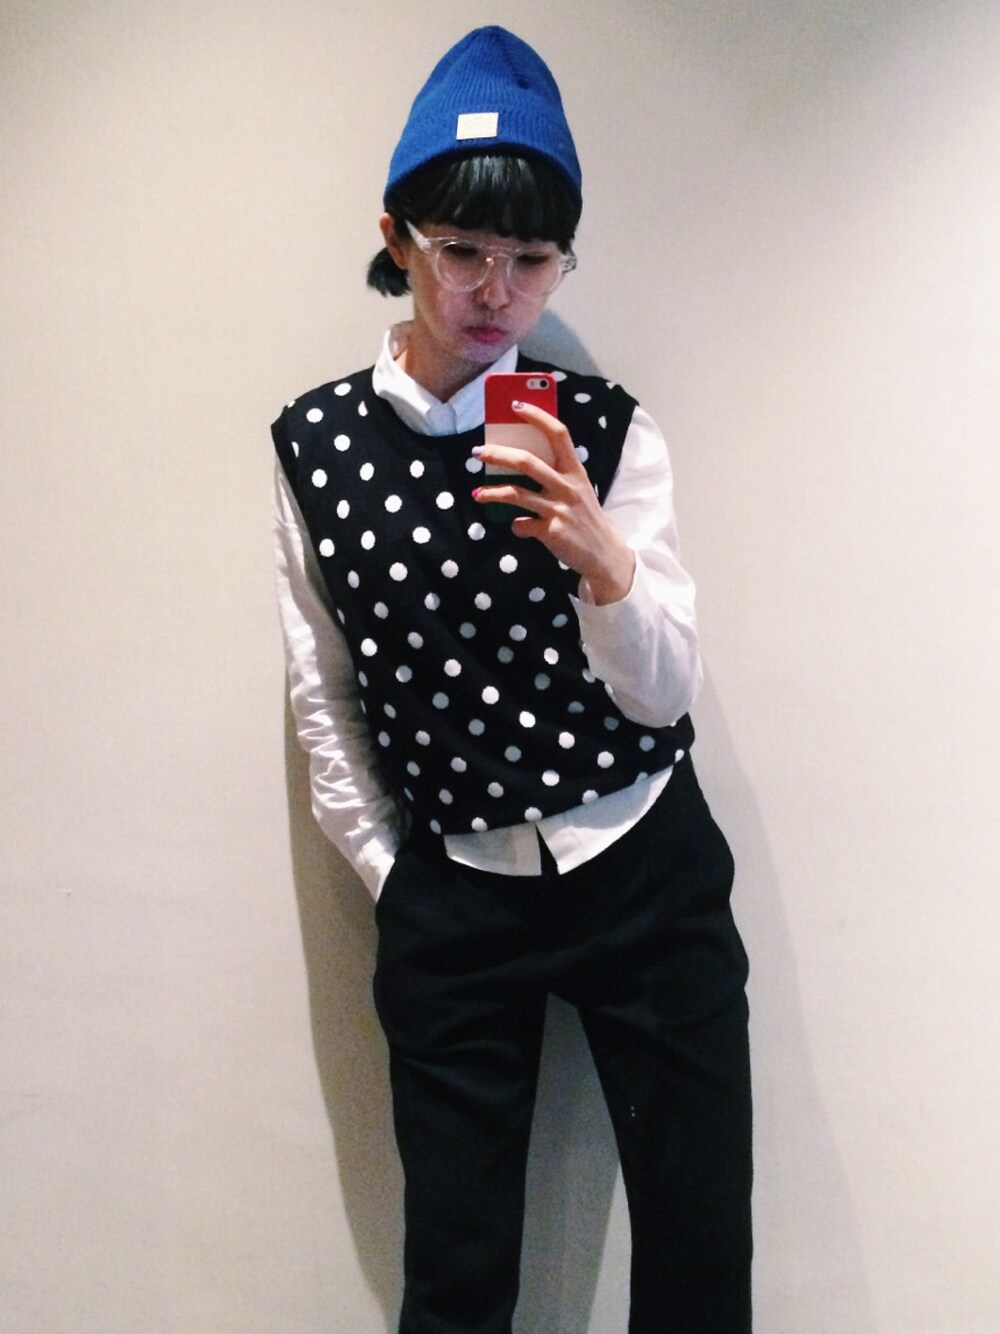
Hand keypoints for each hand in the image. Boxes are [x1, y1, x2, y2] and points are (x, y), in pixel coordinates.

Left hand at [473, 401, 634, 605]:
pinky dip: (516, 526)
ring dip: (492, 492)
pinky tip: (518, 527)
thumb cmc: (585, 517)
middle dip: (498, 454)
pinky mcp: (551, 532)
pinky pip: (522, 525)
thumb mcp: (578, 490)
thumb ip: (556, 475)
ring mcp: (559, 509)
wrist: (603, 554)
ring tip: (477, 493)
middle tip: (477, 451)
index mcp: (575, 470)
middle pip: (527, 462)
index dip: (537, 417)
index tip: (515, 405)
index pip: (558, 434)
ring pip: (517, 494)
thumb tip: (519, 460)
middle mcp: (567, 486)